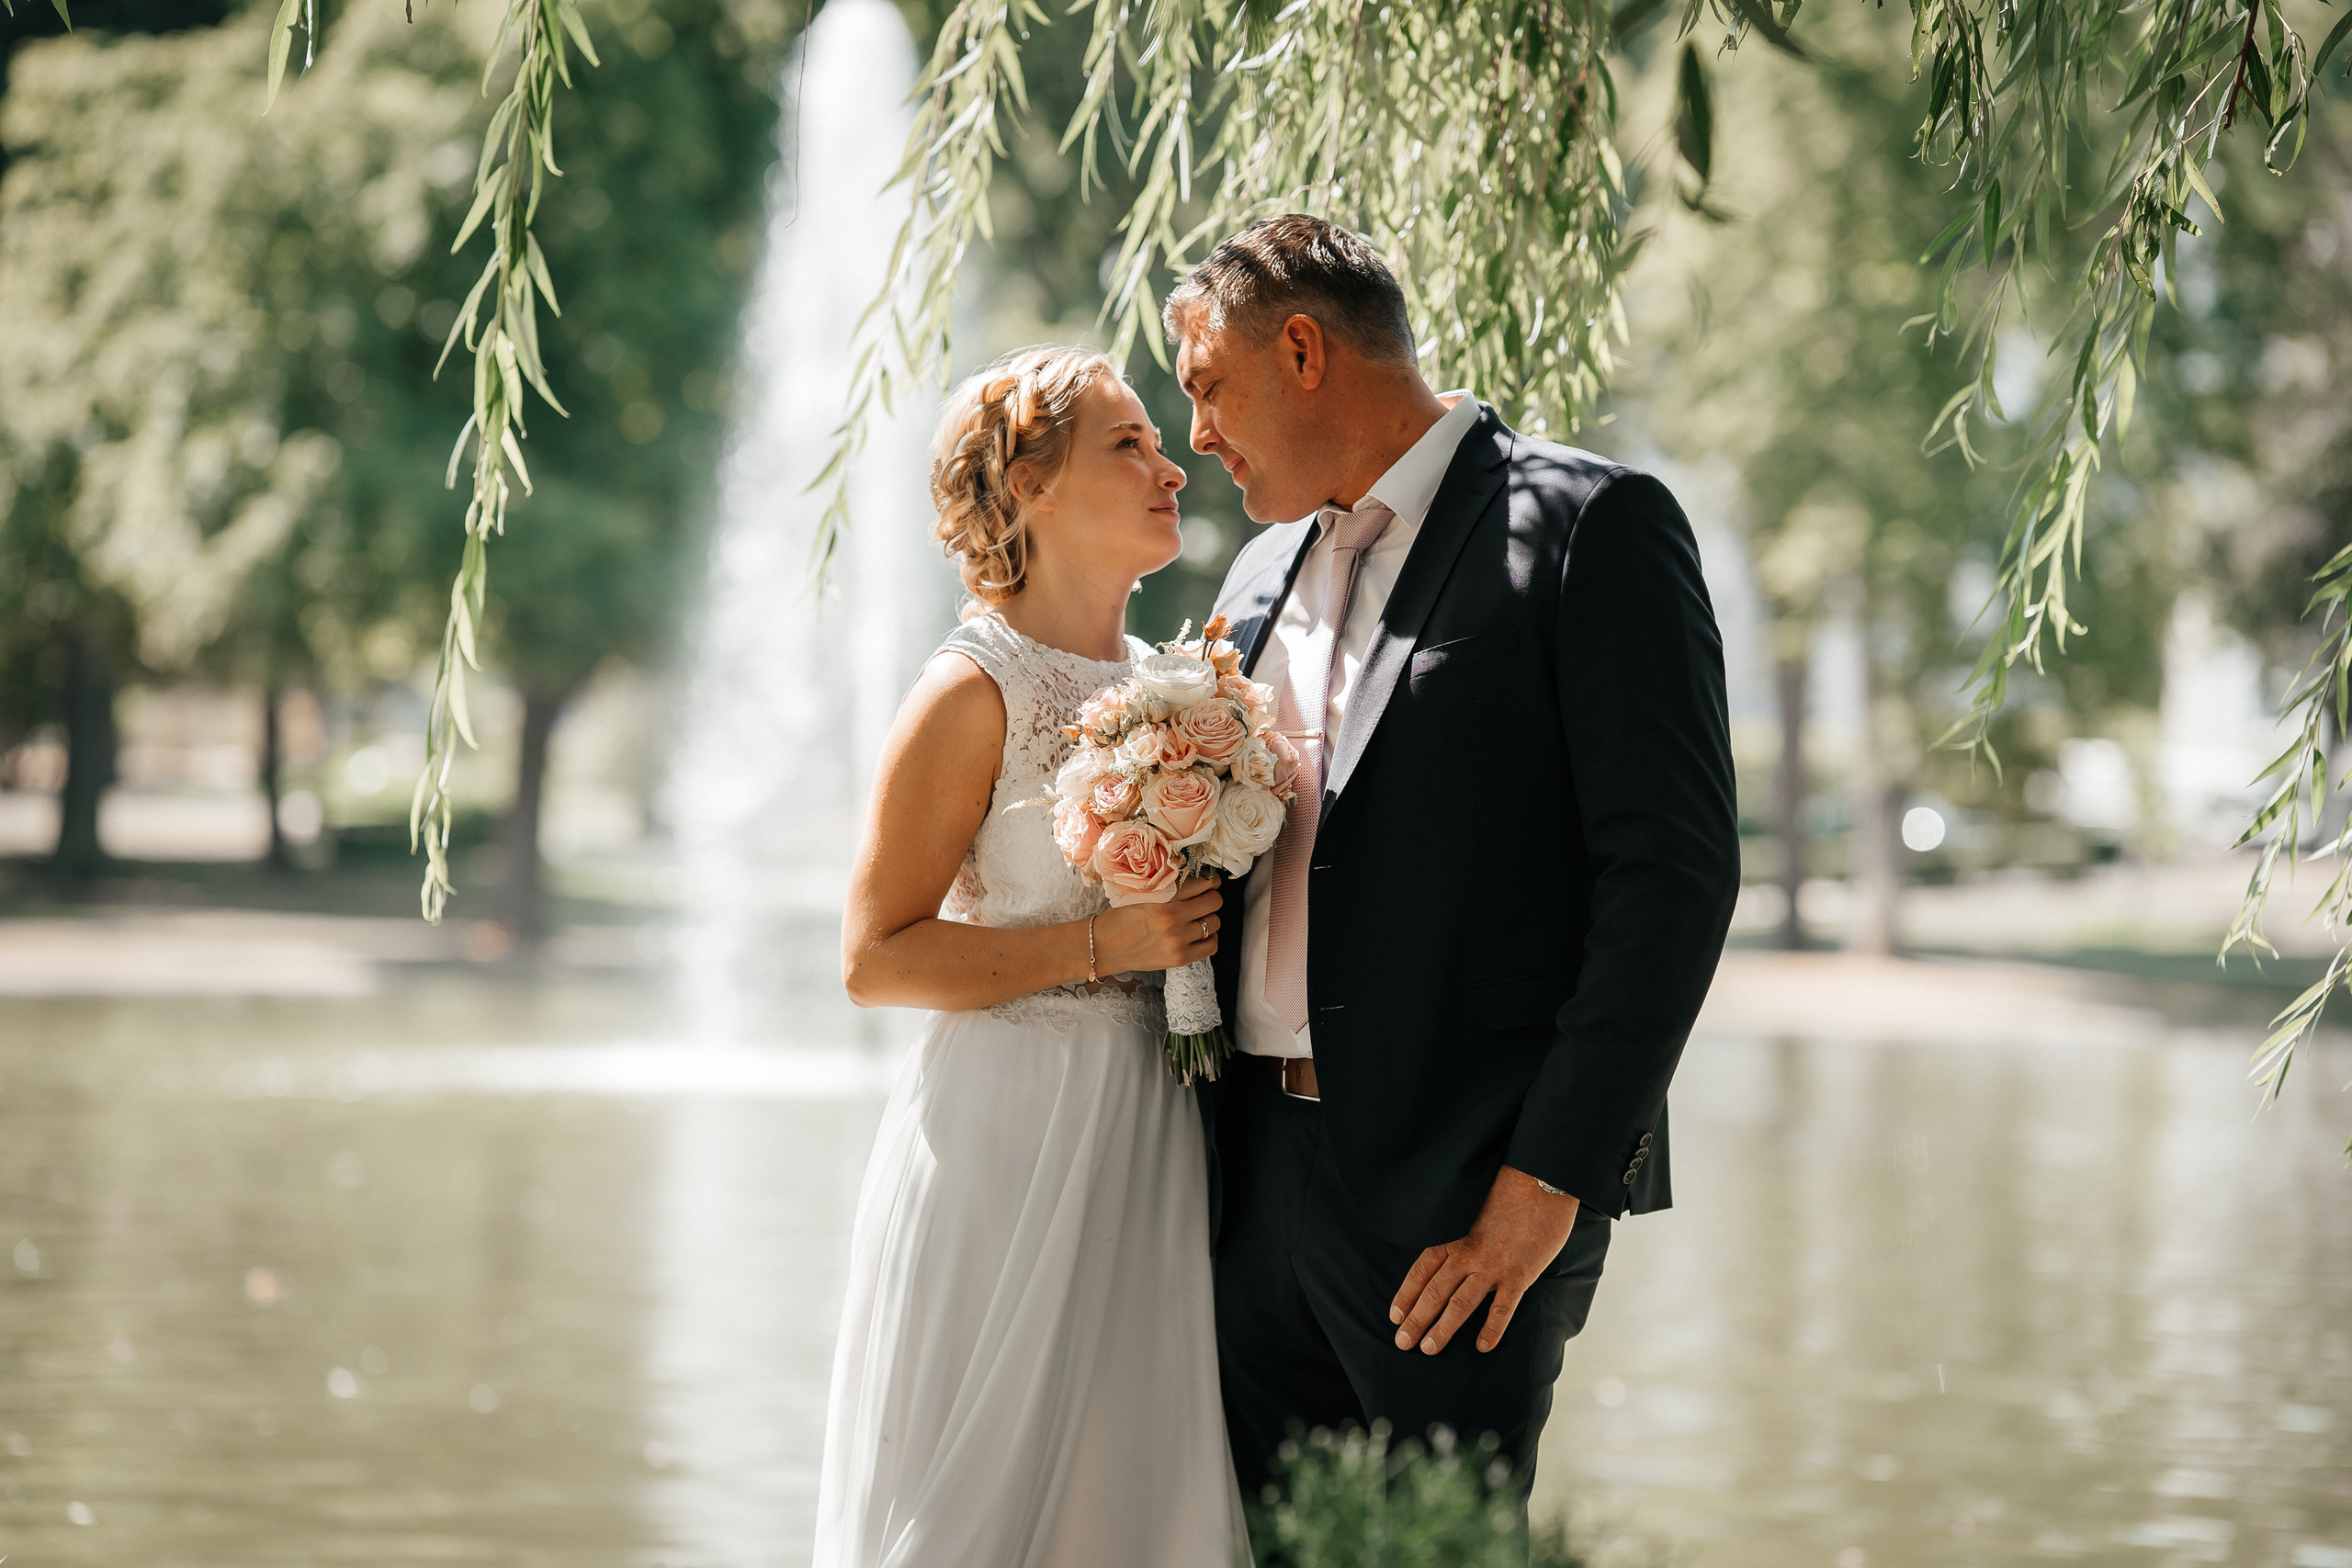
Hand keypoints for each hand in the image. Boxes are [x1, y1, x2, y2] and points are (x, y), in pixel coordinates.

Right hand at [1093, 876, 1221, 972]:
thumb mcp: (1141, 891)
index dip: (1210, 880)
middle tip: (1204, 899)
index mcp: (1162, 895)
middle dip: (1211, 898)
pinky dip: (1209, 938)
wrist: (1105, 946)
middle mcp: (1172, 916)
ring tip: (1198, 918)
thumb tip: (1199, 876)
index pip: (1204, 882)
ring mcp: (1177, 939)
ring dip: (1209, 918)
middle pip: (1214, 901)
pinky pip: (1211, 945)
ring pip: (1214, 922)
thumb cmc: (1122, 916)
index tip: (1209, 881)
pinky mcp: (1179, 958)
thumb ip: (1168, 883)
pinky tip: (1199, 934)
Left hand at [1388, 1166, 1578, 1355]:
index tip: (1395, 1316)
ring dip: (1442, 1329)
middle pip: (1434, 1293)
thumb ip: (1460, 1231)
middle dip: (1416, 1320)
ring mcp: (1493, 1266)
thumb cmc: (1507, 1188)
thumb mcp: (1471, 1206)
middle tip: (1403, 1343)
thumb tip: (1450, 1249)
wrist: (1541, 1179)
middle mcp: (1468, 1253)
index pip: (1420, 1271)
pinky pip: (1502, 1309)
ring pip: (1460, 1305)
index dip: (1406, 1295)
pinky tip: (1482, 1347)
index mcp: (1454, 1236)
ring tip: (1429, 1349)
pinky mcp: (1519, 1275)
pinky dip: (1491, 1330)